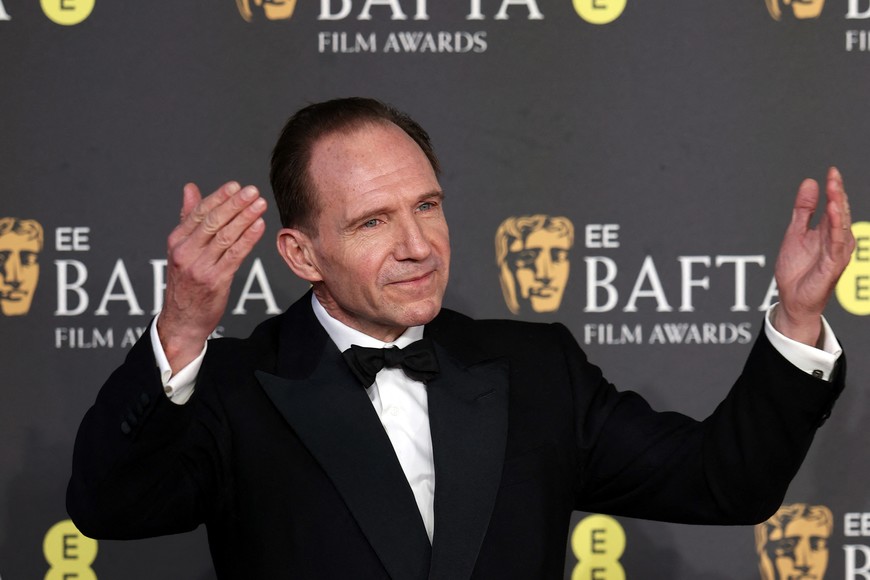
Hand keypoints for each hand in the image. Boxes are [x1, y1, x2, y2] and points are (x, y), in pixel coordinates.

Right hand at [157, 182, 266, 371]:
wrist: (182, 320)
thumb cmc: (185, 283)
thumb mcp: (181, 248)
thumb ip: (188, 218)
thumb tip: (190, 188)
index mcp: (177, 241)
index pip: (200, 213)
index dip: (219, 197)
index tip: (236, 186)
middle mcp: (185, 252)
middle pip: (214, 222)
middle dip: (235, 204)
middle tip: (253, 191)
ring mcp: (199, 266)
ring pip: (226, 236)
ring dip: (245, 218)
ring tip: (260, 204)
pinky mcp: (215, 280)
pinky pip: (235, 255)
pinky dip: (248, 238)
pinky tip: (259, 226)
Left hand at [773, 167, 855, 345]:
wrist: (791, 298)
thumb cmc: (795, 269)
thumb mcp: (795, 232)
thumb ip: (803, 210)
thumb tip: (810, 183)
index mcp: (827, 231)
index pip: (833, 205)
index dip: (833, 188)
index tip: (831, 171)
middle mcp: (836, 240)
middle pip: (840, 212)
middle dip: (837, 193)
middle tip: (833, 176)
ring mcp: (837, 252)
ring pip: (841, 226)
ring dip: (838, 207)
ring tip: (834, 191)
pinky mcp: (833, 265)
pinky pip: (837, 244)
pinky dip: (836, 229)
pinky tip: (834, 214)